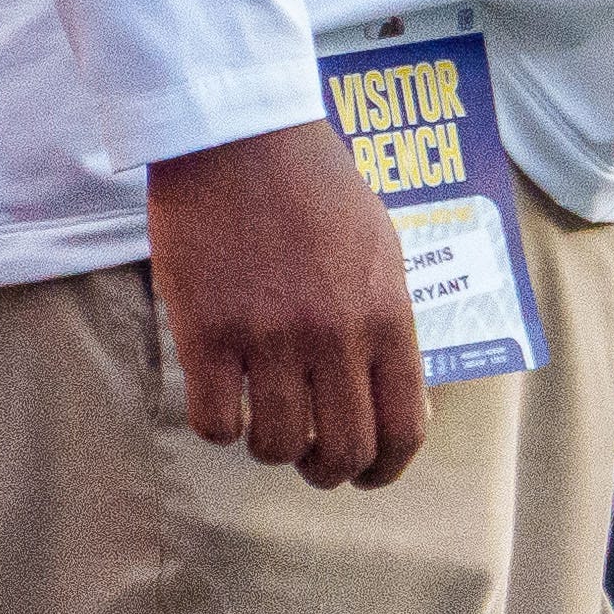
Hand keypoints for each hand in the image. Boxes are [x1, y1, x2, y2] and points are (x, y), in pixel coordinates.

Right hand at [144, 121, 428, 488]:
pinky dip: (220, 425)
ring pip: (277, 447)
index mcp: (388, 314)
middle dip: (328, 470)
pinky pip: (216, 423)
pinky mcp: (209, 335)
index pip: (404, 427)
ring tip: (265, 419)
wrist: (244, 139)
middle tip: (312, 459)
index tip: (368, 474)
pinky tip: (223, 396)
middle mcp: (337, 335)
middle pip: (344, 451)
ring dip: (272, 447)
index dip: (385, 468)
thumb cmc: (317, 188)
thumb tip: (394, 395)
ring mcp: (272, 338)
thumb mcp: (381, 250)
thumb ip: (387, 323)